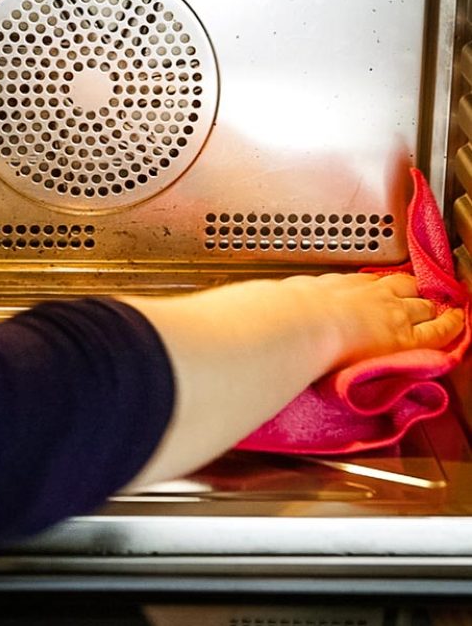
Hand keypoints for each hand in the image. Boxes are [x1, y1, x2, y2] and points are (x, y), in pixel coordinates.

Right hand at [118, 273, 465, 486]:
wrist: (272, 333)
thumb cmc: (244, 328)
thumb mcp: (222, 323)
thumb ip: (213, 331)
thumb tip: (181, 344)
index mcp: (296, 293)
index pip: (329, 287)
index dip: (346, 286)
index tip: (354, 284)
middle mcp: (332, 296)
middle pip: (370, 287)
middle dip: (390, 285)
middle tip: (408, 281)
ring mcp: (364, 312)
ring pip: (403, 301)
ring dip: (422, 300)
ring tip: (438, 299)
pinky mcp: (390, 334)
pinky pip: (429, 329)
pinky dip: (444, 325)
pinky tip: (456, 322)